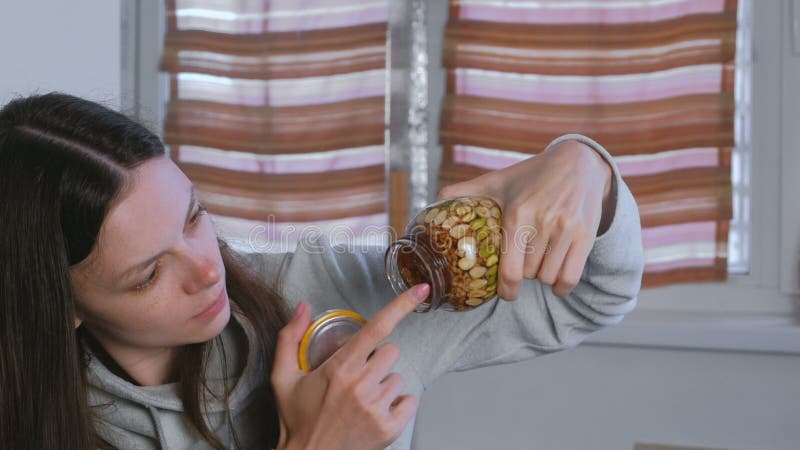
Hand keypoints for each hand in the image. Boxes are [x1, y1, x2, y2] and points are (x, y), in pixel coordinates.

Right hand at [272, 284, 429, 449]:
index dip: (402, 305)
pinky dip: (398, 404)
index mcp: (340, 368)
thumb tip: (302, 307)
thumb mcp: (282, 378)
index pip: (378, 327)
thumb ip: (290, 338)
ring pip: (399, 377)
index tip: (421, 290)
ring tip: (361, 400)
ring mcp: (378, 407)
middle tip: (356, 377)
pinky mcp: (390, 428)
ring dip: (384, 384)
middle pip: (391, 351)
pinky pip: (410, 401)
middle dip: (376, 360)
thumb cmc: (297, 421)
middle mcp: (362, 385)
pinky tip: (376, 411)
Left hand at [437, 140, 612, 299]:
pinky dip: (562, 286)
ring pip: (549, 277)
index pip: (510, 268)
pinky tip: (556, 281)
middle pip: (529, 274)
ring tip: (538, 263)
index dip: (506, 289)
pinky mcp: (586, 235)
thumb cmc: (532, 175)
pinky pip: (571, 276)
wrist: (579, 162)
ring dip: (542, 277)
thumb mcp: (498, 181)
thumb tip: (433, 202)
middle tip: (522, 262)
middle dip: (524, 274)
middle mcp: (543, 222)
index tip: (505, 293)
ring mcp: (567, 230)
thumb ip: (466, 192)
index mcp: (518, 213)